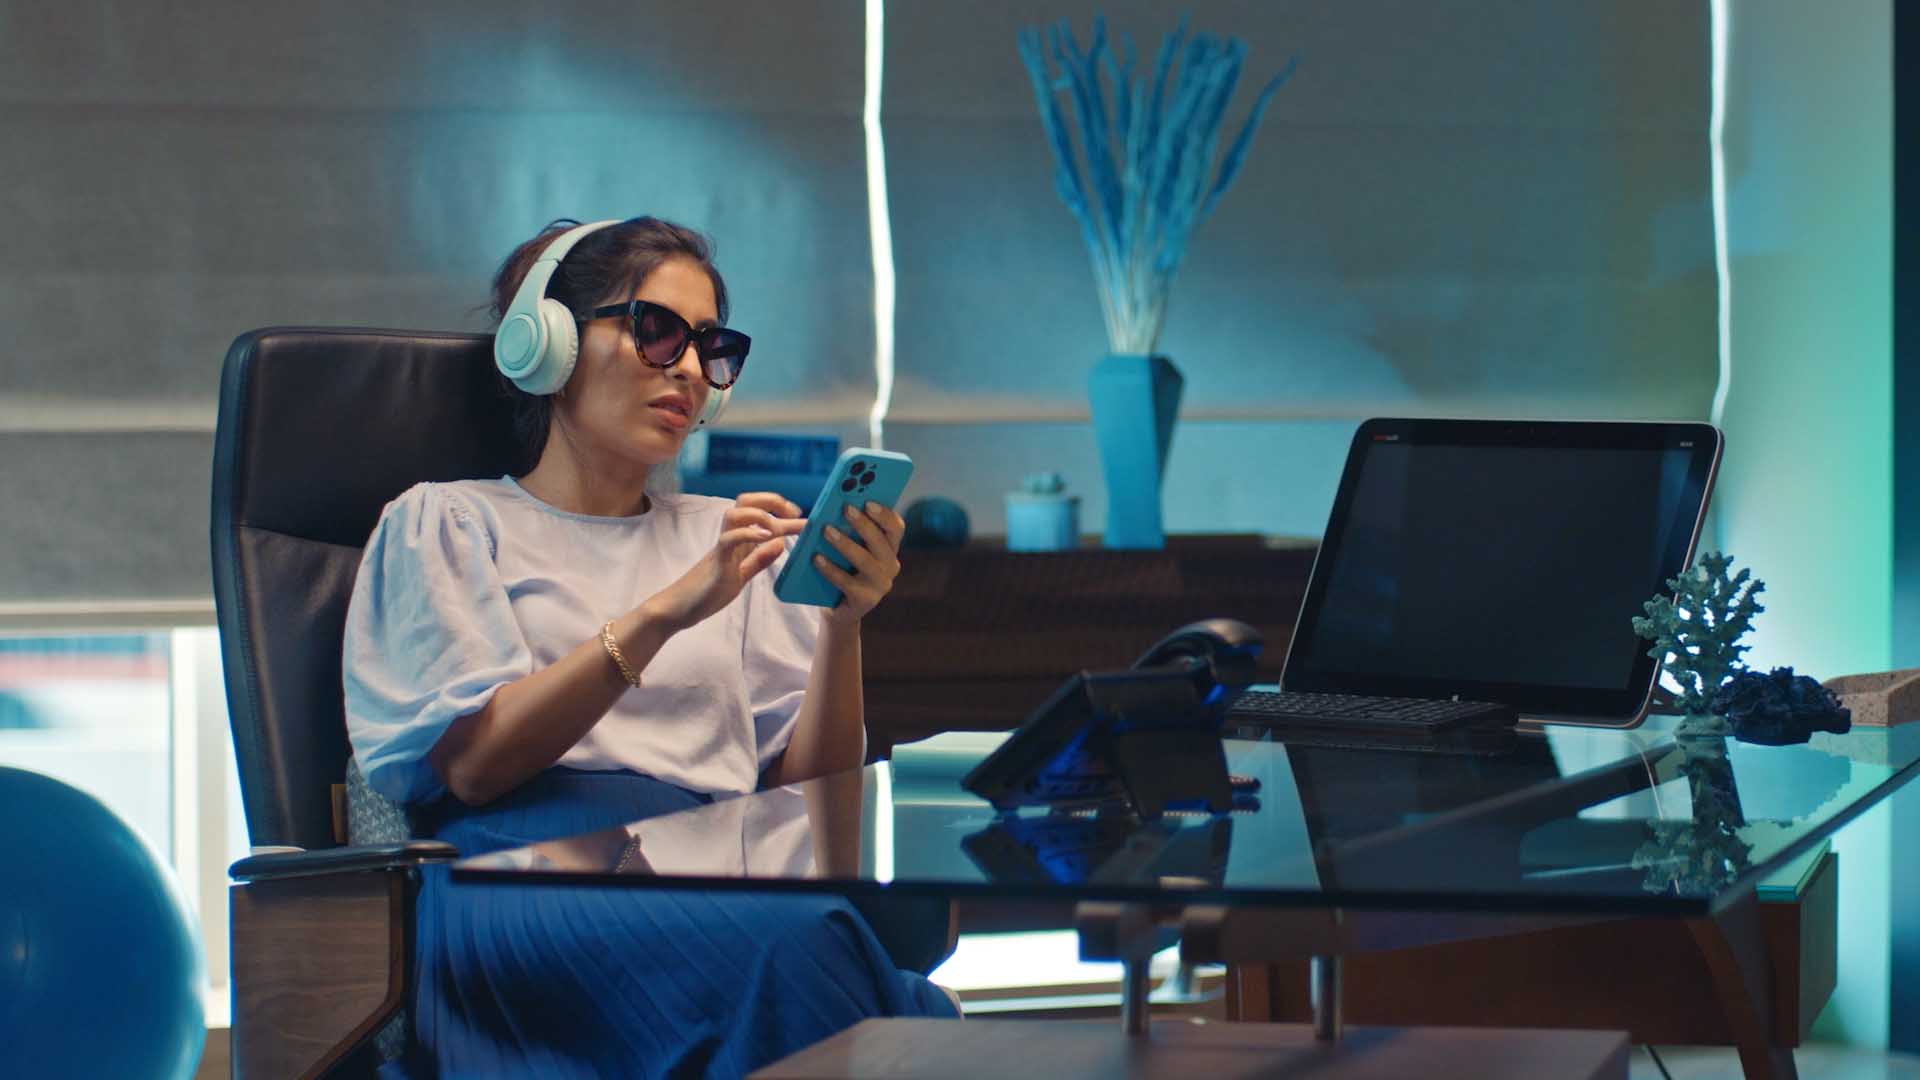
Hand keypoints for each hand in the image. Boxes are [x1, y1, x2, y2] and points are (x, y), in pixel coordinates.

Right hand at [645, 493, 804, 631]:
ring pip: (734, 513)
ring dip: (760, 514)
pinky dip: (748, 533)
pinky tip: (767, 538)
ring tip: (777, 526)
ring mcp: (722, 548)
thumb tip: (781, 543)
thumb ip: (759, 560)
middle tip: (793, 512)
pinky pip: (729, 539)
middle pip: (745, 501)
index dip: (780, 508)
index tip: (800, 514)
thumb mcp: (742, 575)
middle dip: (771, 500)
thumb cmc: (708, 591)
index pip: (758, 513)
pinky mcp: (716, 562)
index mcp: (737, 541)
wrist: (679, 608)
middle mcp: (729, 538)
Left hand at [815, 501, 904, 626]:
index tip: (868, 501)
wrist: (839, 609)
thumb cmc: (843, 570)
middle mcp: (890, 566)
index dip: (885, 514)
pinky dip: (830, 568)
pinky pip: (847, 582)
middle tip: (845, 508)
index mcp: (889, 549)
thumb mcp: (850, 548)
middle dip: (863, 523)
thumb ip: (849, 530)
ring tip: (826, 530)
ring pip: (865, 560)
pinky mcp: (865, 600)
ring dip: (845, 543)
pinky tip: (816, 558)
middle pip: (881, 541)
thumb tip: (835, 506)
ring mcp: (880, 585)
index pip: (896, 527)